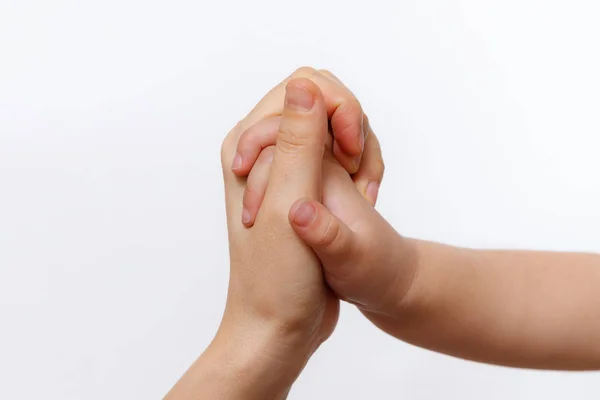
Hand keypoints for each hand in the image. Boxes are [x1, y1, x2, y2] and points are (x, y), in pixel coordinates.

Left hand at [235, 70, 417, 316]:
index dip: (336, 107)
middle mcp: (263, 150)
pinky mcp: (308, 184)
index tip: (350, 152)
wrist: (281, 325)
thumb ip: (297, 142)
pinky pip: (342, 152)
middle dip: (352, 127)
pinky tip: (367, 198)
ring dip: (361, 151)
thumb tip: (305, 85)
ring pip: (337, 126)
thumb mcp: (289, 204)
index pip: (301, 88)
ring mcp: (287, 166)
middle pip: (321, 102)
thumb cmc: (277, 276)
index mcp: (246, 145)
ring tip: (366, 194)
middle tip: (360, 173)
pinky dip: (362, 167)